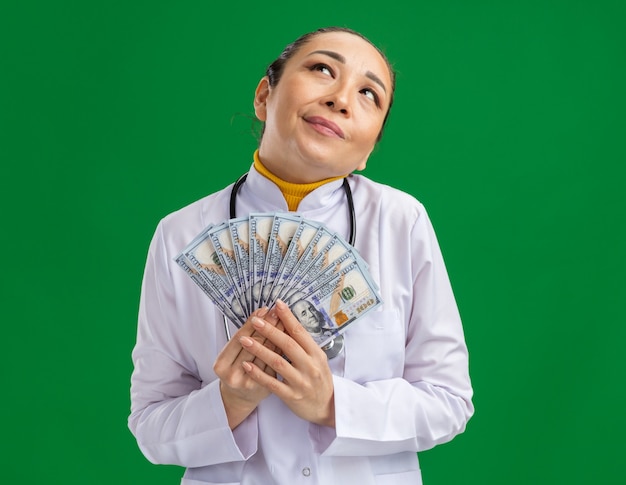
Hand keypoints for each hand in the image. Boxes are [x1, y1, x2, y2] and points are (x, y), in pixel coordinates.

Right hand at [214, 307, 282, 428]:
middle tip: (277, 311)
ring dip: (278, 335)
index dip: (252, 322)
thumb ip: (245, 337)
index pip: (239, 338)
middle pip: (254, 345)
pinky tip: (289, 339)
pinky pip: (276, 364)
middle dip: (267, 326)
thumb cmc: (237, 370)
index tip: (263, 309)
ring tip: (285, 321)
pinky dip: (282, 350)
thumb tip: (263, 312)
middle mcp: (234, 375)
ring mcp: (250, 384)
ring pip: (267, 355)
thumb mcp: (232, 355)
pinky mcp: (265, 389)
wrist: (240, 398)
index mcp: (221, 365)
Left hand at [240, 300, 335, 427]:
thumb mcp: (318, 359)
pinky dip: (258, 374)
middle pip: (288, 345)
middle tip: (255, 320)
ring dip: (259, 350)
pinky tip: (246, 365)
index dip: (288, 318)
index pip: (300, 332)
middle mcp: (310, 366)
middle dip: (270, 331)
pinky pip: (272, 383)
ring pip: (278, 363)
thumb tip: (289, 321)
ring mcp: (301, 382)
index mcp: (316, 353)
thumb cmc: (320, 379)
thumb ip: (304, 344)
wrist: (327, 407)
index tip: (277, 304)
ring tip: (244, 340)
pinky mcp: (292, 396)